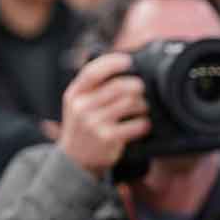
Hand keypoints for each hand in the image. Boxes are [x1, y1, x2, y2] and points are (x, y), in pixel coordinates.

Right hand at [57, 52, 148, 176]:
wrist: (74, 158)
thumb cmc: (83, 124)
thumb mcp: (78, 102)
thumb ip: (92, 85)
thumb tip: (120, 62)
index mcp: (75, 94)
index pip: (92, 72)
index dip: (112, 63)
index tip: (128, 61)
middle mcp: (82, 107)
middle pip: (118, 87)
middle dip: (136, 85)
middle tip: (140, 89)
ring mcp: (94, 123)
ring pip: (130, 103)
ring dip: (142, 104)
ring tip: (142, 107)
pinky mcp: (108, 138)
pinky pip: (137, 125)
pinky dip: (144, 123)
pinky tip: (142, 124)